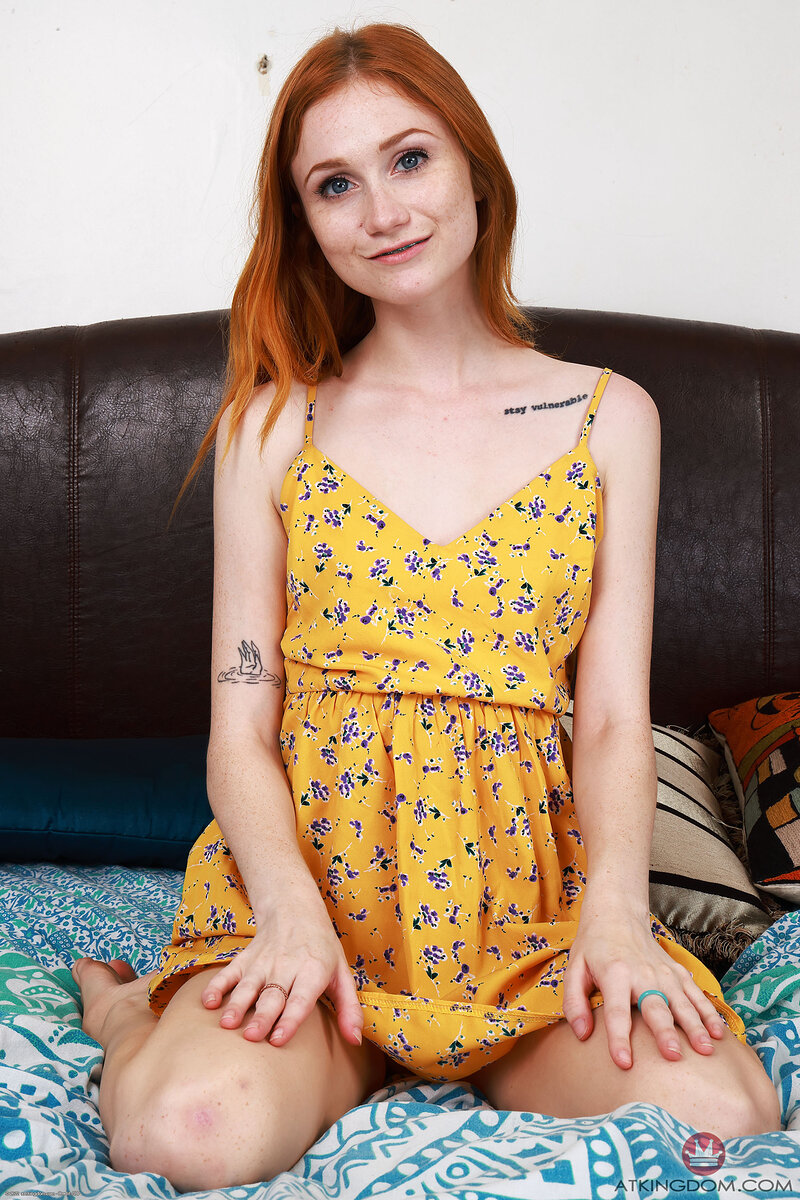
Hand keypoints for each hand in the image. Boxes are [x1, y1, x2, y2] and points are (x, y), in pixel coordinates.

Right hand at [199, 895, 362, 1049]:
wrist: (295, 908)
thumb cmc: (322, 948)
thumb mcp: (342, 973)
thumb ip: (349, 1008)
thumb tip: (355, 1040)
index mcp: (313, 971)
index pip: (301, 999)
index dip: (290, 1019)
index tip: (278, 1040)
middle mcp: (287, 967)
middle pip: (272, 995)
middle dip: (262, 1017)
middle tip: (252, 1038)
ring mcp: (263, 962)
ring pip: (248, 986)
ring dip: (236, 1004)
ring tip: (227, 1024)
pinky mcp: (245, 959)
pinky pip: (228, 973)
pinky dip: (217, 987)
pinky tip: (207, 1002)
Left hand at [561, 898, 728, 1069]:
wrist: (617, 914)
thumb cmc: (594, 946)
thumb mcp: (574, 969)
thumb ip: (574, 1002)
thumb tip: (581, 1034)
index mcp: (614, 974)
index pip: (616, 1012)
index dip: (619, 1038)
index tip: (624, 1063)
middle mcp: (642, 974)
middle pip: (655, 1007)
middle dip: (665, 1032)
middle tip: (673, 1056)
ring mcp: (664, 973)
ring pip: (683, 1003)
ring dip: (695, 1027)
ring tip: (705, 1050)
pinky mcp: (678, 972)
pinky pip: (696, 995)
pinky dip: (709, 1013)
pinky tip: (720, 1033)